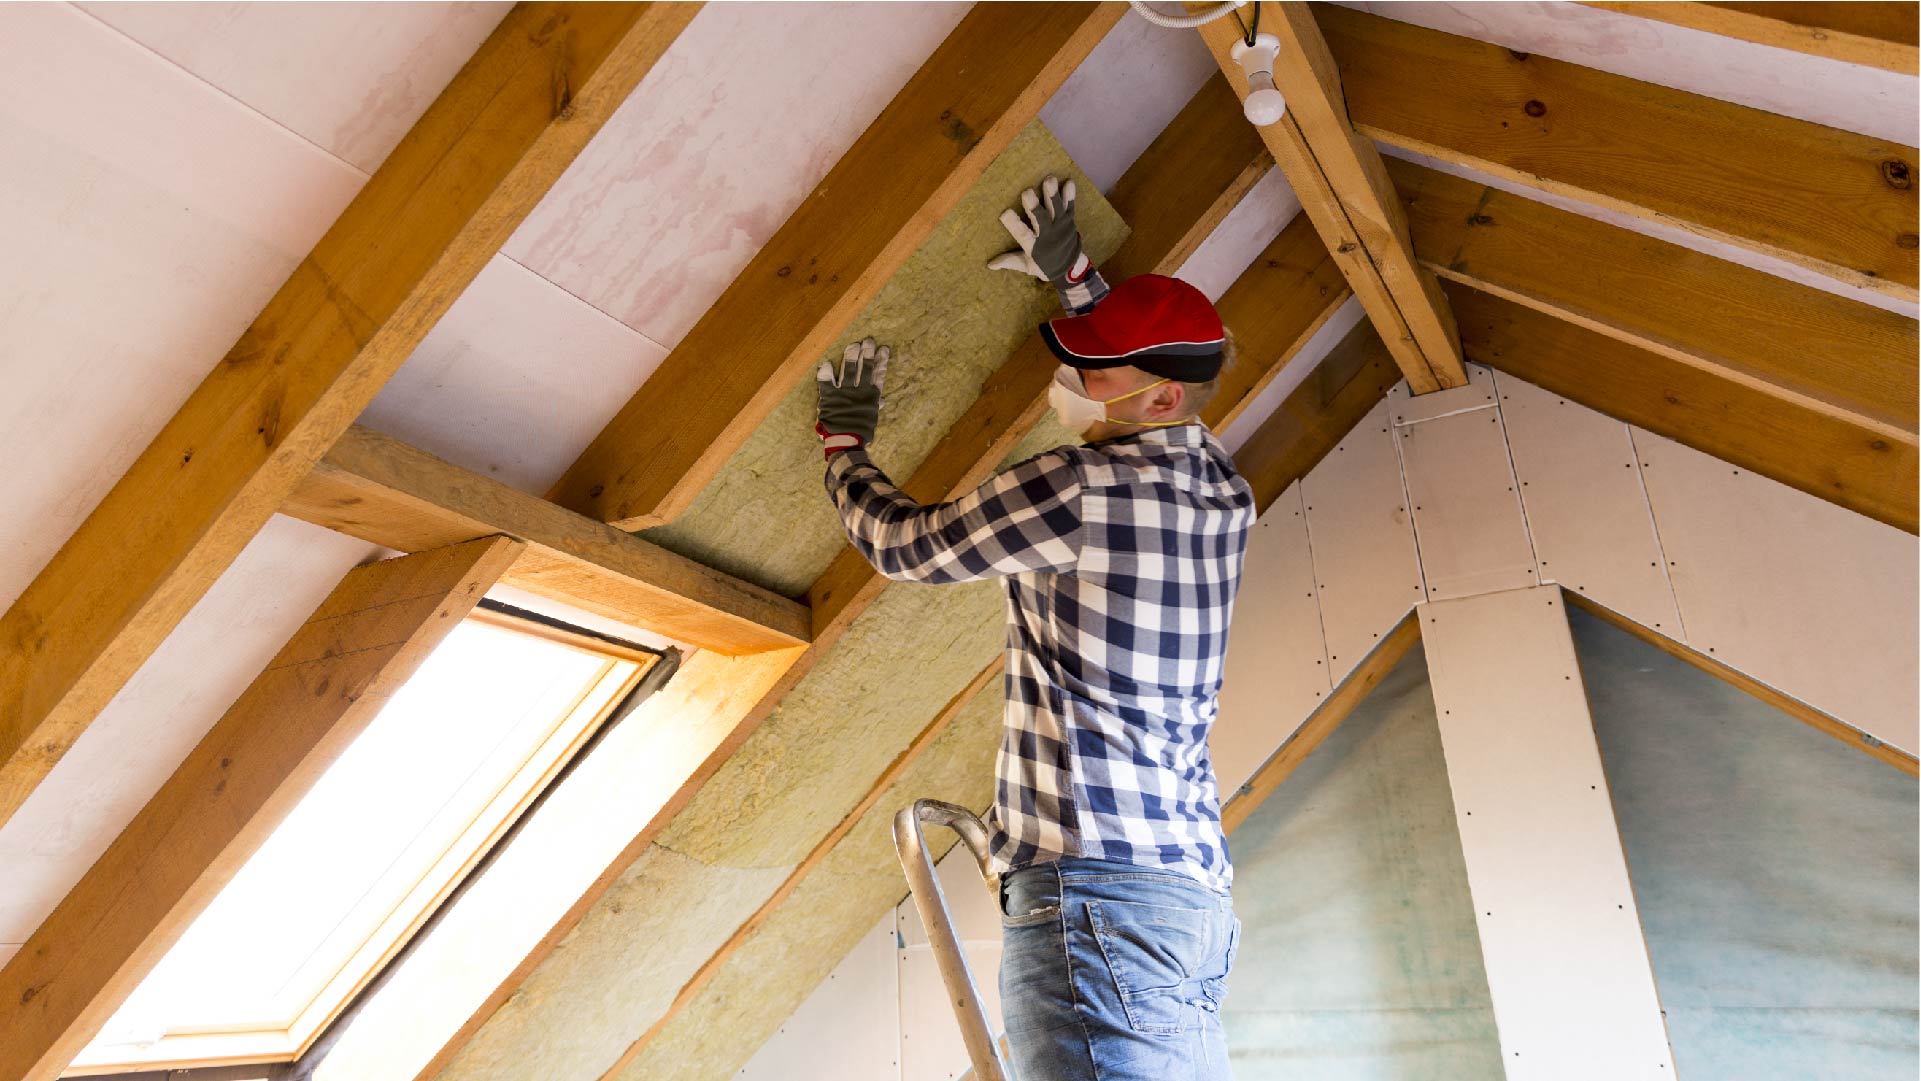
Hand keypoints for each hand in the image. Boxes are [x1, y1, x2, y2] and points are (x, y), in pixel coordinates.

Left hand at [816, 338, 888, 457]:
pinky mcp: (830, 396)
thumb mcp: (871, 419)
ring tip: (854, 345)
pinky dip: (826, 372)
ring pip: (849, 369)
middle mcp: (859, 391)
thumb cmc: (861, 433)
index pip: (878, 375)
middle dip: (867, 353)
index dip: (881, 361)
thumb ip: (875, 407)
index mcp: (871, 396)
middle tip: (868, 341)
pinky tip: (827, 363)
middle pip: (865, 367)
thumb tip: (882, 401)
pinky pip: (826, 381)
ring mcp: (844, 392)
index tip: (883, 349)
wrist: (846, 442)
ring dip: (851, 356)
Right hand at [987, 175, 1107, 313]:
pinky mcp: (1069, 219)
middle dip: (1034, 206)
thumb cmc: (1044, 265)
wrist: (1071, 269)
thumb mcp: (1027, 266)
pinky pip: (1070, 206)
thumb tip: (990, 264)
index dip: (1014, 224)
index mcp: (1035, 246)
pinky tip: (1069, 182)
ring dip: (1053, 195)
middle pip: (1041, 219)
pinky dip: (1070, 195)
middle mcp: (1048, 235)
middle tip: (1027, 192)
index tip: (1005, 213)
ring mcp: (1061, 226)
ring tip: (1049, 180)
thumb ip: (1009, 261)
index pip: (1022, 234)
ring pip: (1056, 210)